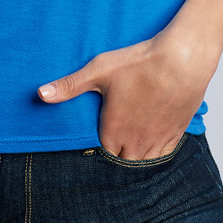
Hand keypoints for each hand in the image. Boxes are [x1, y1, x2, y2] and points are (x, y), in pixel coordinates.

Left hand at [37, 31, 218, 160]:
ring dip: (136, 152)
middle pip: (122, 159)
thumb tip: (40, 94)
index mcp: (113, 131)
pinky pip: (163, 153)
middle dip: (116, 151)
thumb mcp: (98, 71)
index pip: (101, 154)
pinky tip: (152, 134)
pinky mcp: (176, 134)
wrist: (182, 61)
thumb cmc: (140, 64)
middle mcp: (135, 143)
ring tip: (131, 136)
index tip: (98, 132)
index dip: (98, 144)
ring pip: (143, 161)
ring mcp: (157, 141)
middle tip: (114, 133)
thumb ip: (69, 86)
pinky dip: (156, 148)